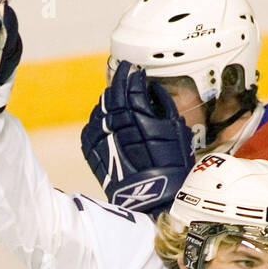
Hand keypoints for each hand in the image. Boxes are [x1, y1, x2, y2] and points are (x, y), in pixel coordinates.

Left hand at [80, 60, 193, 213]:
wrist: (152, 198)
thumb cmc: (171, 166)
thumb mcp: (177, 131)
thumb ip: (164, 105)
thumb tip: (152, 89)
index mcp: (140, 117)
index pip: (131, 86)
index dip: (132, 75)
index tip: (134, 70)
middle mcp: (118, 125)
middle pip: (112, 94)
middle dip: (118, 80)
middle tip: (122, 73)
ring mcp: (103, 139)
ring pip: (99, 109)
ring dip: (107, 98)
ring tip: (114, 94)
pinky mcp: (93, 153)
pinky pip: (90, 127)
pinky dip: (97, 118)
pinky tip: (104, 117)